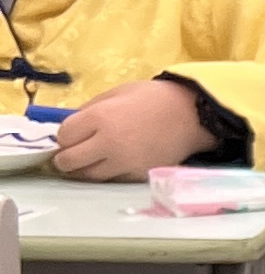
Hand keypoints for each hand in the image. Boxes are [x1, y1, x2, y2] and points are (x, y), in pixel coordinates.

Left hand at [51, 79, 212, 179]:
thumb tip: (72, 129)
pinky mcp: (137, 176)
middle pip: (70, 161)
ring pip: (88, 175)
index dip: (65, 136)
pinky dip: (106, 174)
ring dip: (84, 169)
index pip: (64, 136)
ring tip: (90, 161)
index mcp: (100, 118)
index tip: (72, 135)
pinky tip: (112, 164)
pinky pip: (111, 180)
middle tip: (71, 154)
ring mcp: (124, 163)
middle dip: (66, 157)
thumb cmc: (152, 99)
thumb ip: (90, 110)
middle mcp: (108, 144)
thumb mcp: (116, 94)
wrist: (191, 116)